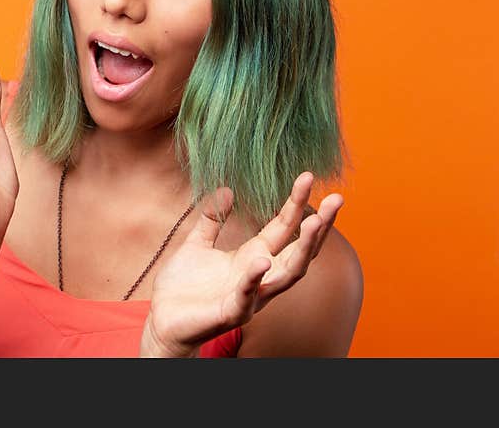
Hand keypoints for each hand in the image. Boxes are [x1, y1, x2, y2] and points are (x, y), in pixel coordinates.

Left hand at [140, 172, 342, 356]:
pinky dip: (254, 279)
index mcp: (252, 256)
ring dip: (304, 249)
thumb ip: (212, 218)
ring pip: (287, 274)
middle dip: (319, 226)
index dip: (296, 203)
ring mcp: (250, 296)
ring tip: (316, 222)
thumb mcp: (197, 244)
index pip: (283, 227)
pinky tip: (261, 260)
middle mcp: (259, 276)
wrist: (162, 320)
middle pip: (298, 250)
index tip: (308, 177)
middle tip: (336, 199)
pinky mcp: (231, 313)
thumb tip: (227, 189)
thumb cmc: (184, 286)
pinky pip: (247, 296)